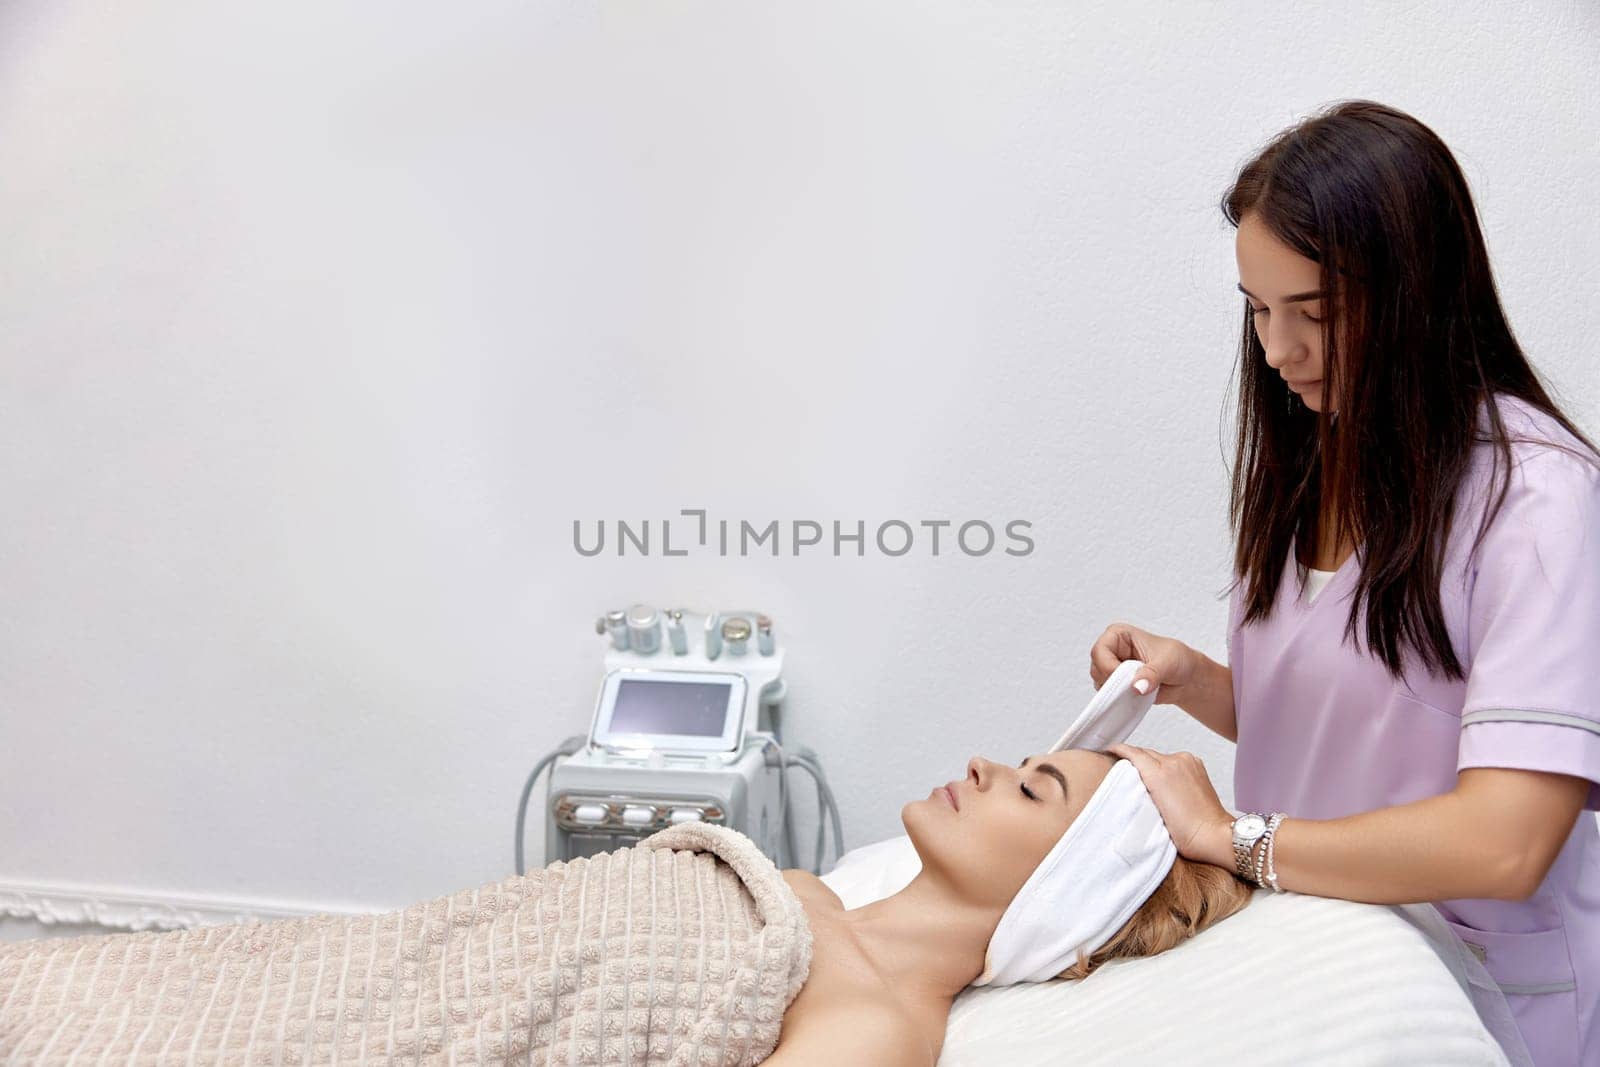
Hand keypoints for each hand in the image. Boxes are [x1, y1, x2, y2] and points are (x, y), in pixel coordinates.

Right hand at [1089, 622, 1198, 703]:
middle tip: (1134, 686)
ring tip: (1139, 689)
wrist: (1187, 678)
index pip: (1100, 651)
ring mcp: (1112, 669)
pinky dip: (1120, 700)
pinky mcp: (1117, 687)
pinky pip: (1108, 697)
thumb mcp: (1168, 663)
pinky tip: (1136, 696)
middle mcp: (1111, 651)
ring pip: (1100, 684)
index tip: (1126, 679)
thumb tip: (1137, 687)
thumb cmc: (1178, 660)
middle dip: (1114, 681)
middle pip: (1096, 669)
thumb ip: (1152, 674)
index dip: (1108, 666)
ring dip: (1117, 692)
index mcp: (1118, 635)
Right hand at [1104, 743, 1234, 868]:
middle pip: (1146, 753)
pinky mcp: (1197, 764)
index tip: (1110, 751)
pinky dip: (1166, 766)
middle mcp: (1174, 762)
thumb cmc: (1185, 832)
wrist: (1214, 834)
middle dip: (1134, 759)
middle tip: (1123, 769)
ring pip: (1160, 756)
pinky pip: (1174, 759)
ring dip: (1151, 764)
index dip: (1119, 750)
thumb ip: (1138, 789)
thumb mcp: (1152, 812)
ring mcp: (1188, 761)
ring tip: (1146, 780)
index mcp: (1160, 773)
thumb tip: (1131, 778)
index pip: (1134, 753)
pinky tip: (1165, 781)